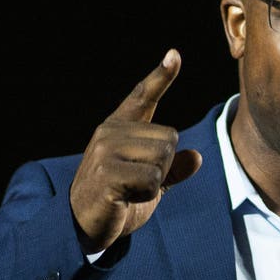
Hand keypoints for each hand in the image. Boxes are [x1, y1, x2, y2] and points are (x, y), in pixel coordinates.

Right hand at [69, 49, 201, 253]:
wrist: (82, 225)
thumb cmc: (117, 201)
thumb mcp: (150, 183)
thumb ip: (172, 168)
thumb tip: (197, 157)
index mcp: (119, 128)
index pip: (143, 96)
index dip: (161, 76)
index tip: (174, 54)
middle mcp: (110, 132)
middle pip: (170, 138)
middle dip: (165, 165)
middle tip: (137, 182)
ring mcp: (105, 151)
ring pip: (163, 157)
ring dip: (156, 181)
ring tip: (130, 190)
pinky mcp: (106, 173)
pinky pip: (152, 179)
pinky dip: (148, 195)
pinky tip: (126, 199)